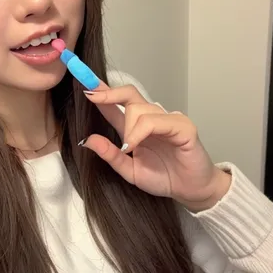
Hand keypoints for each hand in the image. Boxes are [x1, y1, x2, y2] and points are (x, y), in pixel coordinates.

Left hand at [80, 84, 230, 211]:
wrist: (190, 191)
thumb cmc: (164, 178)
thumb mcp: (129, 171)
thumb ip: (110, 156)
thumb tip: (87, 140)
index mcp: (137, 127)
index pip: (117, 103)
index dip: (101, 91)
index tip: (83, 81)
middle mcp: (152, 119)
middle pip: (128, 93)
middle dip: (107, 94)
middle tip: (90, 97)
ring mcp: (169, 120)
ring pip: (139, 110)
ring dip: (127, 129)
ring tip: (129, 149)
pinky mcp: (183, 127)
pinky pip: (155, 121)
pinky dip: (140, 133)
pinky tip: (134, 146)